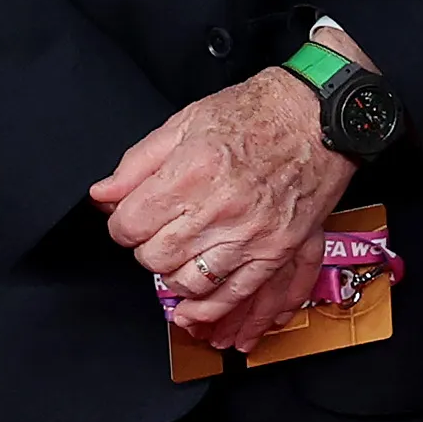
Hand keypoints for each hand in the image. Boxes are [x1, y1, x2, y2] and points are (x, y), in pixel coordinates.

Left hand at [99, 70, 352, 333]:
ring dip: (175, 274)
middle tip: (158, 232)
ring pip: (189, 281)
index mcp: (191, 172)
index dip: (122, 224)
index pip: (129, 225)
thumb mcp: (185, 122)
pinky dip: (211, 307)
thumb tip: (103, 195)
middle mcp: (219, 208)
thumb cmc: (256, 114)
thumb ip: (137, 163)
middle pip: (154, 257)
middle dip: (147, 247)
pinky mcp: (275, 250)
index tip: (130, 218)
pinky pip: (236, 294)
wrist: (319, 118)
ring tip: (180, 257)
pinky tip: (196, 307)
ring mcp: (250, 234)